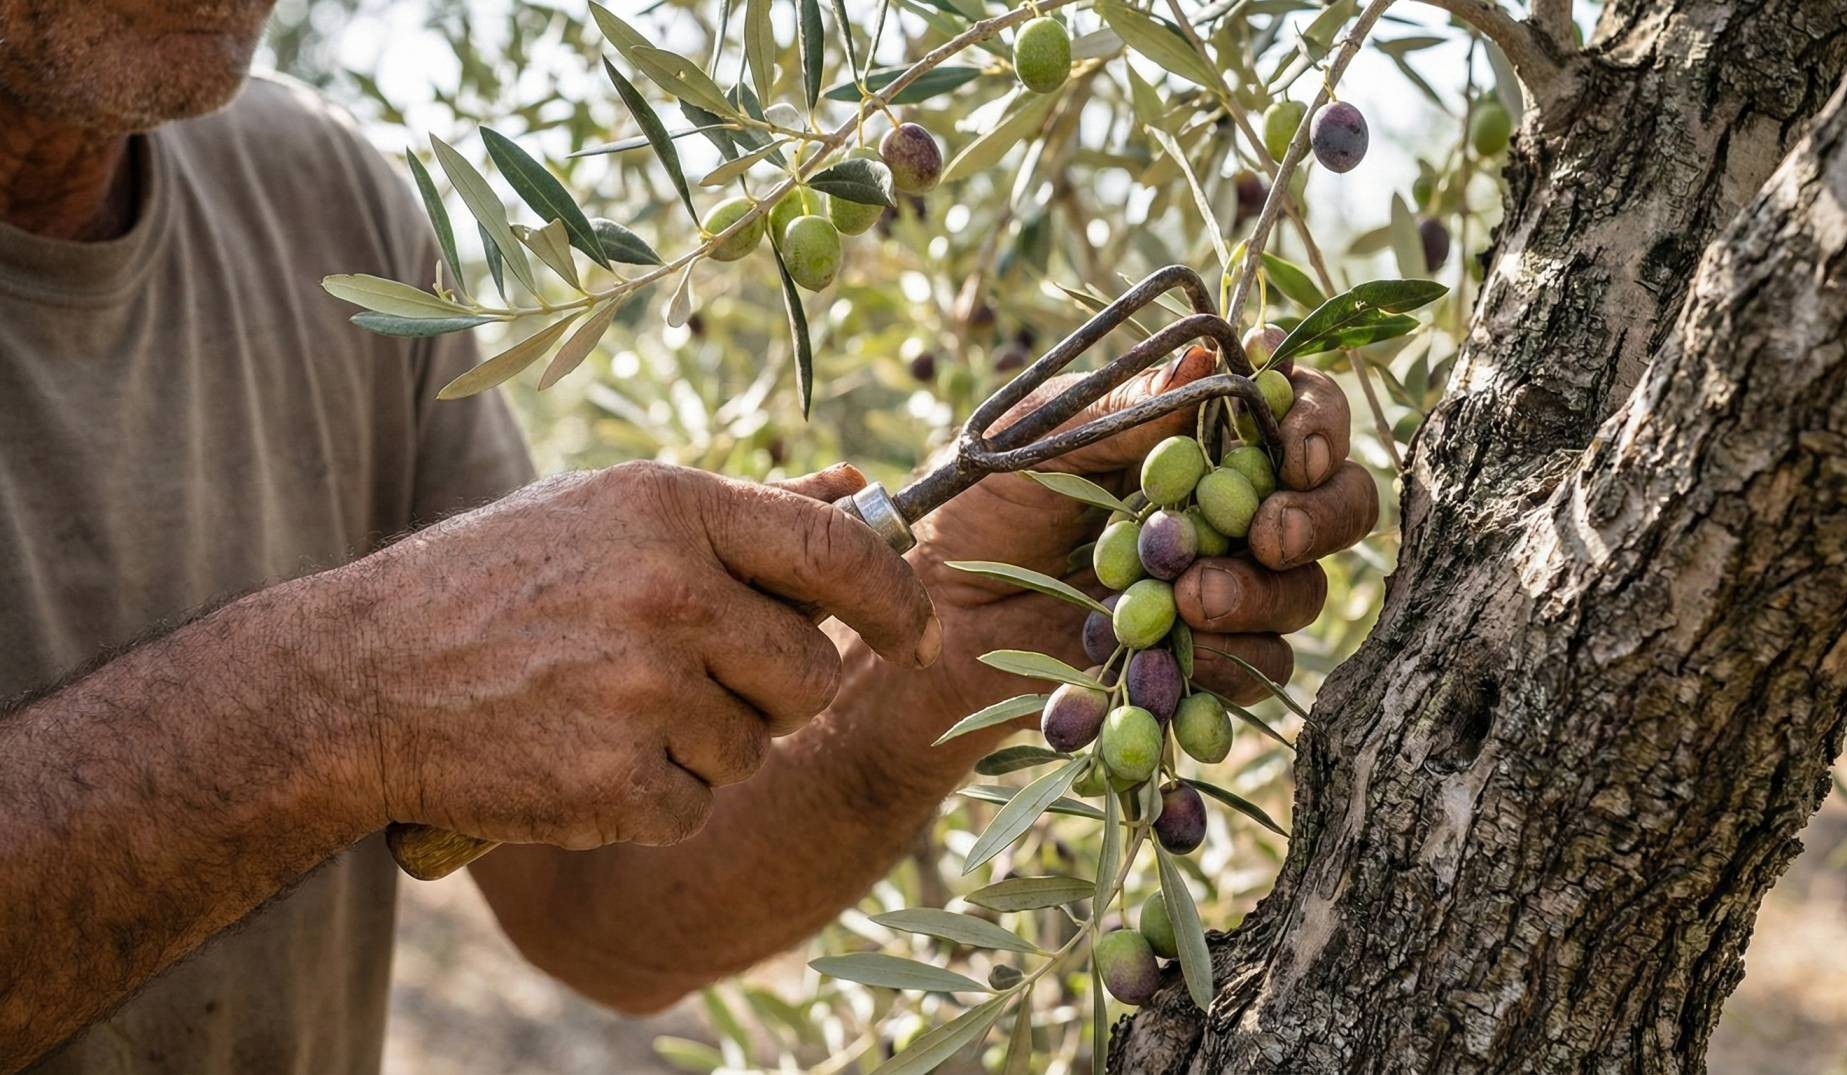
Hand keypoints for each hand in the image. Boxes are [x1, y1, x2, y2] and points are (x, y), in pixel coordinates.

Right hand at [333, 461, 937, 849]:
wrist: (358, 677)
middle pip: (808, 672)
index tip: (912, 631)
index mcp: (672, 508)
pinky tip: (580, 758)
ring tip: (608, 710)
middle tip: (691, 681)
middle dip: (771, 691)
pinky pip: (695, 809)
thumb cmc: (489, 585)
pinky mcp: (615, 782)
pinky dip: (650, 801)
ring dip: (703, 747)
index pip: (837, 551)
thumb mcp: (609, 513)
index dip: (895, 597)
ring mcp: (644, 691)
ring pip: (754, 749)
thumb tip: (861, 490)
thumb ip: (744, 511)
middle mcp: (670, 592)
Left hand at [907, 345, 1378, 718]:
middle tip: (1270, 534)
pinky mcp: (1203, 660)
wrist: (936, 616)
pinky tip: (1183, 656)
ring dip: (1262, 593)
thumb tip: (1212, 353)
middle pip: (1334, 500)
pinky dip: (1233, 661)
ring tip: (1193, 599)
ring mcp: (1222, 583)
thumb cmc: (978, 506)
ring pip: (1302, 588)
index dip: (1315, 419)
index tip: (1295, 447)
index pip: (1291, 408)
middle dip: (1320, 514)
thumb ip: (1125, 408)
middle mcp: (1227, 506)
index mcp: (1195, 435)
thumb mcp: (1038, 441)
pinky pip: (1262, 666)